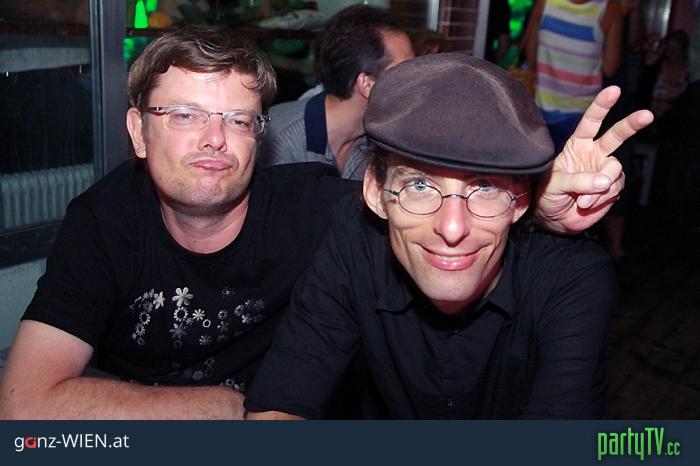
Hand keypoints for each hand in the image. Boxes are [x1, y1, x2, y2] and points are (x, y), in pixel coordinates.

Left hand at [534, 86, 653, 233]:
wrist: (554, 218)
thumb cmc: (548, 195)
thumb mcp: (555, 185)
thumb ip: (578, 180)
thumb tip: (605, 181)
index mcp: (577, 145)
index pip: (590, 122)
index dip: (601, 106)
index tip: (613, 91)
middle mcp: (594, 154)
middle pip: (616, 136)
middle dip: (631, 124)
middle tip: (646, 116)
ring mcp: (605, 170)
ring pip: (614, 170)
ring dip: (600, 188)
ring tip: (582, 201)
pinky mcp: (612, 187)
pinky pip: (614, 189)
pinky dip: (601, 198)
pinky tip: (588, 205)